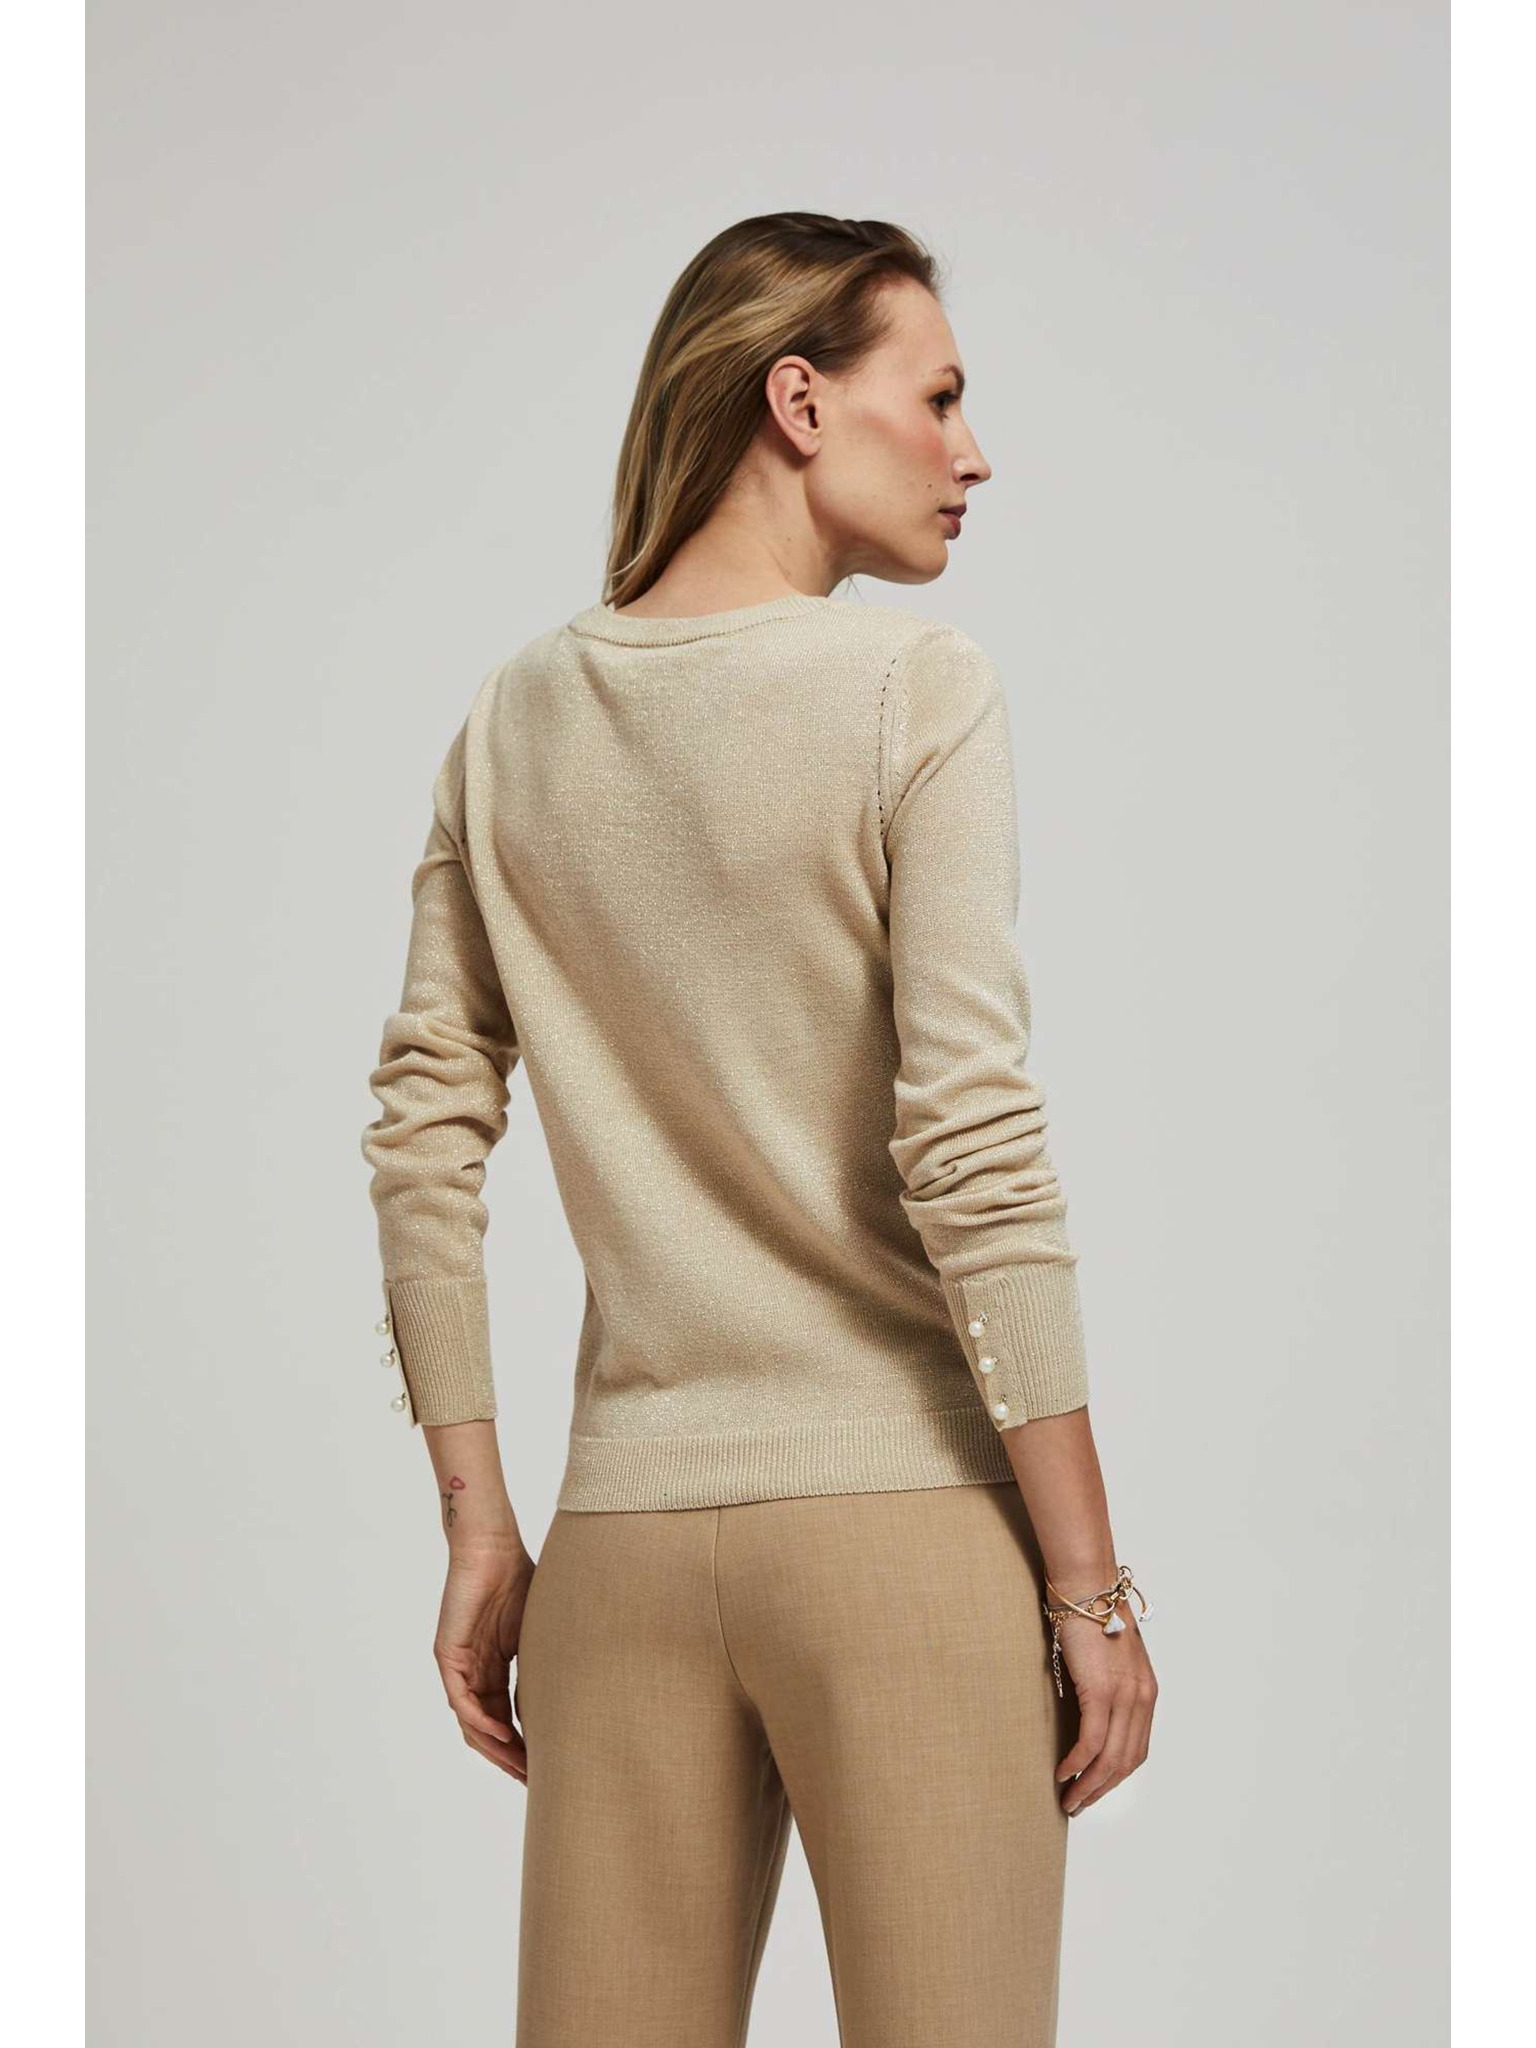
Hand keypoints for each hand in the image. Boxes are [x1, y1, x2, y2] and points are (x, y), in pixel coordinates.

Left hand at [433, 1541, 534, 1782]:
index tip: (547, 1766)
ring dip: (496, 1749)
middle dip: (512, 1757)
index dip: (525, 1744)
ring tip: (521, 1768)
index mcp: (495, 1668)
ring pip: (473, 1723)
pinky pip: (462, 1700)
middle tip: (535, 1781)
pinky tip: (503, 1736)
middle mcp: (475, 1673)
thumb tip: (580, 1693)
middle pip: (489, 1729)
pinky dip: (481, 1722)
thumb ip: (549, 1662)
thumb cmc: (520, 1578)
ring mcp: (460, 1666)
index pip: (507, 1718)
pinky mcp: (449, 1656)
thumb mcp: (540, 1632)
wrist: (493, 1546)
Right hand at [1050, 1586, 1156, 1816]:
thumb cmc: (1090, 1615)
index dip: (1116, 1776)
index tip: (1095, 1789)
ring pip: (1110, 1758)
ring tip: (1069, 1800)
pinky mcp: (1102, 1691)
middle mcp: (1142, 1698)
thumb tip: (1089, 1713)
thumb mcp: (1109, 1659)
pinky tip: (1064, 1773)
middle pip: (1126, 1761)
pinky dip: (1078, 1764)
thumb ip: (1109, 1687)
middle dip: (1102, 1789)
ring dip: (1089, 1785)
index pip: (1136, 1749)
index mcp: (1146, 1692)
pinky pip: (1092, 1741)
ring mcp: (1124, 1696)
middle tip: (1079, 1805)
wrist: (1087, 1585)